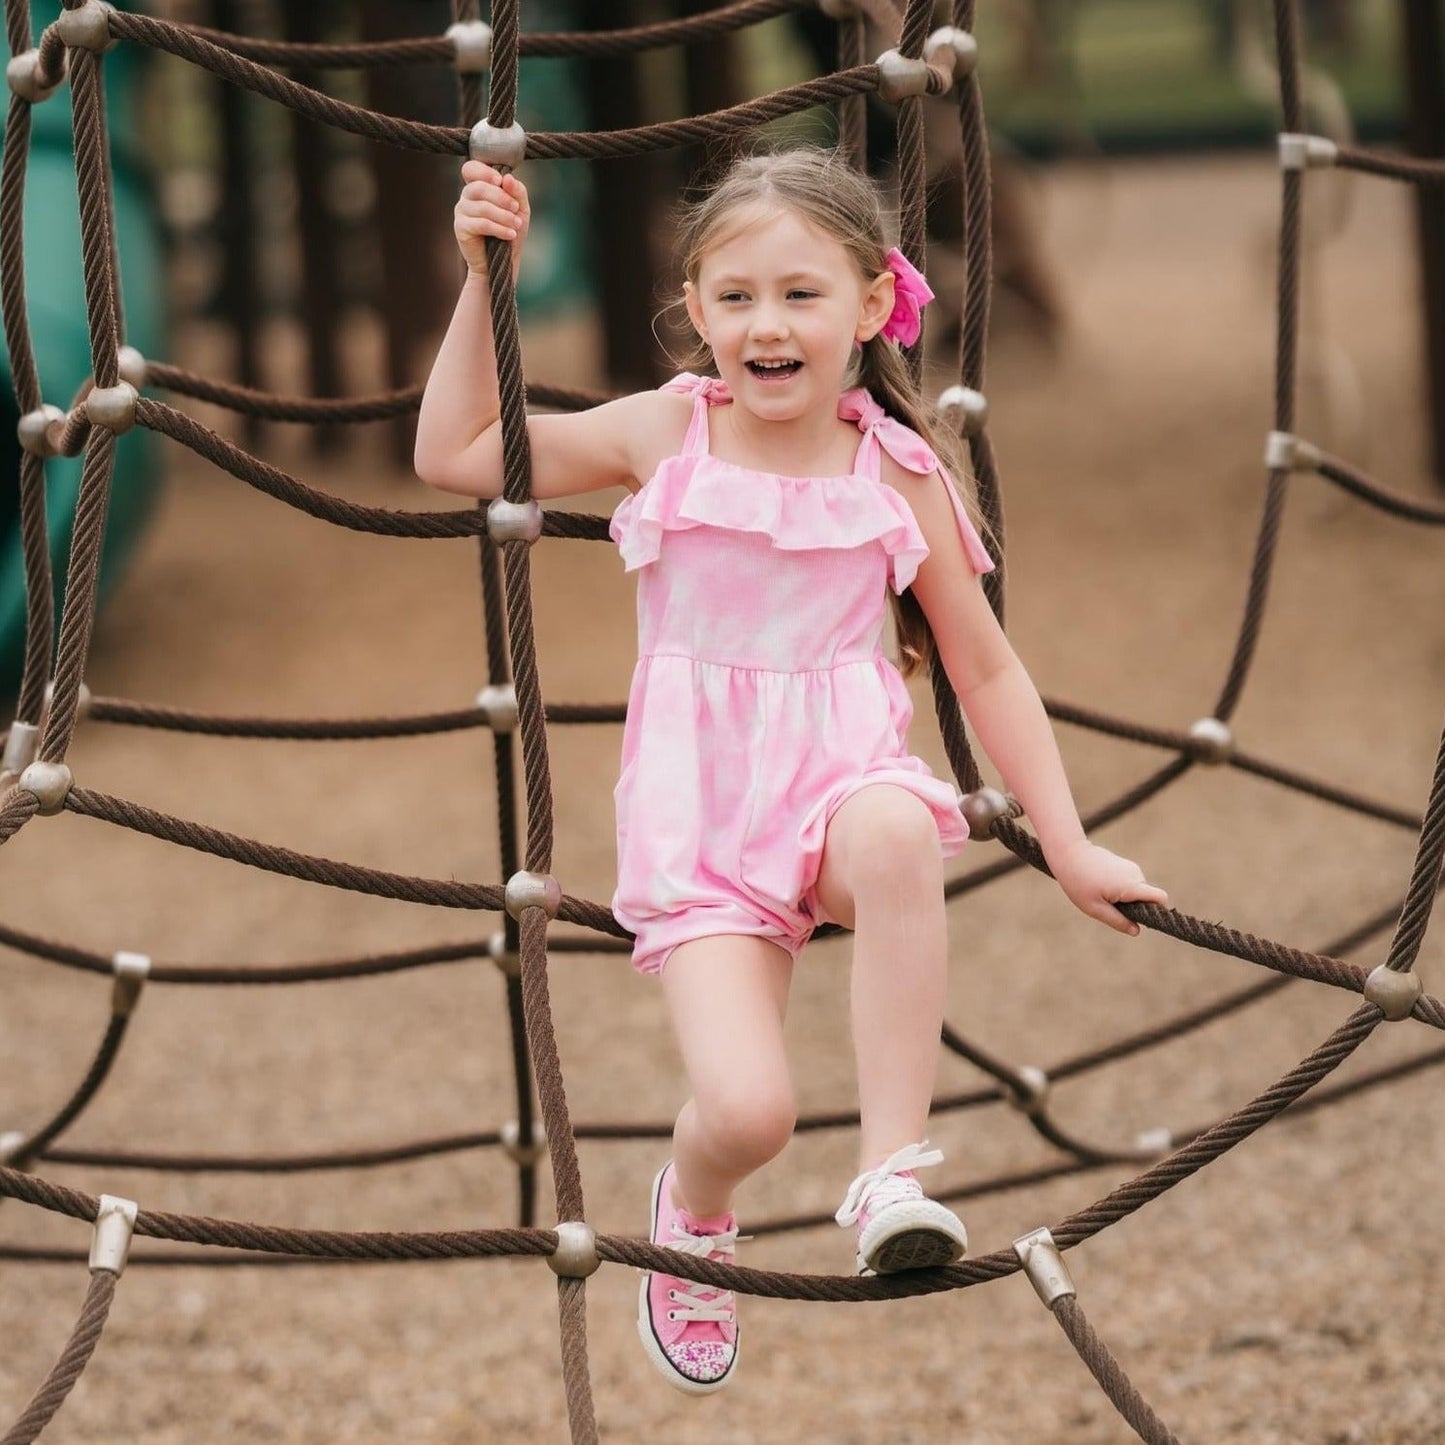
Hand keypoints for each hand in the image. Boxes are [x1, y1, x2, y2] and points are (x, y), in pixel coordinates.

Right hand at [454, 160, 529, 279]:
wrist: (502, 262)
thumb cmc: (510, 232)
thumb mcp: (520, 209)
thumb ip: (517, 191)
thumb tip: (507, 178)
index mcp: (478, 187)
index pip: (471, 169)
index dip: (483, 171)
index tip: (500, 180)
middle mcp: (466, 197)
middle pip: (479, 187)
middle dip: (501, 198)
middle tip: (516, 209)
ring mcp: (461, 211)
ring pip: (481, 207)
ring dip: (503, 216)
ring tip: (516, 225)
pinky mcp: (460, 228)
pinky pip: (481, 223)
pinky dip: (498, 228)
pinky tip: (510, 234)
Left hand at [1048, 839, 1168, 936]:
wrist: (1069, 853)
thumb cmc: (1079, 882)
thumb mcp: (1095, 908)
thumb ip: (1117, 921)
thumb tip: (1136, 931)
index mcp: (1131, 886)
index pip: (1160, 898)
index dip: (1158, 911)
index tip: (1144, 919)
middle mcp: (1135, 874)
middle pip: (1147, 898)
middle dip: (1135, 907)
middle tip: (1110, 907)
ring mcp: (1131, 868)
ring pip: (1137, 891)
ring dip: (1125, 898)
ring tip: (1102, 894)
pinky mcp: (1125, 865)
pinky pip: (1130, 883)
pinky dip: (1120, 889)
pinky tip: (1101, 886)